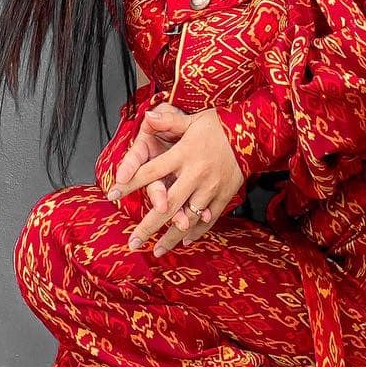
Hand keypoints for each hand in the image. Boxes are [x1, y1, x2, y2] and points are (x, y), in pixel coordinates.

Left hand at [106, 102, 244, 256]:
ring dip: (171, 237)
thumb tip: (147, 115)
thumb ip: (169, 121)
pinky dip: (196, 231)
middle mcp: (195, 175)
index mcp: (184, 155)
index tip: (112, 194)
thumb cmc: (220, 125)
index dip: (130, 183)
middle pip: (167, 205)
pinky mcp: (224, 196)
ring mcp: (210, 189)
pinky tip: (185, 241)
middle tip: (133, 242)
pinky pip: (208, 219)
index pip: (151, 171)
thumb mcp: (193, 120)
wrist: (254, 134)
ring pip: (187, 218)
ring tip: (157, 251)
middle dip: (148, 226)